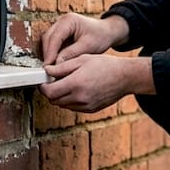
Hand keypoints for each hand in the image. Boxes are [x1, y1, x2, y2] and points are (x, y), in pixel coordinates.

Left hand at [39, 54, 153, 112]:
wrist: (125, 77)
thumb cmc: (105, 65)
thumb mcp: (82, 60)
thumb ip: (62, 67)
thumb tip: (47, 71)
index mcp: (76, 83)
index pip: (49, 92)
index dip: (43, 87)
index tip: (43, 82)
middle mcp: (80, 97)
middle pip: (54, 101)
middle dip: (50, 92)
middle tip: (53, 82)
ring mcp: (86, 106)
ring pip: (63, 105)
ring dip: (60, 97)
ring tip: (67, 84)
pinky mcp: (90, 110)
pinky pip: (73, 107)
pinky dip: (70, 100)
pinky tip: (77, 90)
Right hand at [40, 13, 128, 64]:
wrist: (106, 32)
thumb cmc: (100, 36)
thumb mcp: (88, 46)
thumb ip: (71, 54)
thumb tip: (56, 64)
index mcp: (69, 20)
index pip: (55, 37)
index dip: (50, 53)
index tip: (48, 66)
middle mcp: (61, 21)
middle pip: (48, 38)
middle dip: (47, 54)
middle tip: (48, 70)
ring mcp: (59, 27)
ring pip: (48, 41)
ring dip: (48, 54)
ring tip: (51, 69)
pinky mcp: (60, 34)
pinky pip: (52, 44)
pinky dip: (53, 54)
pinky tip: (55, 64)